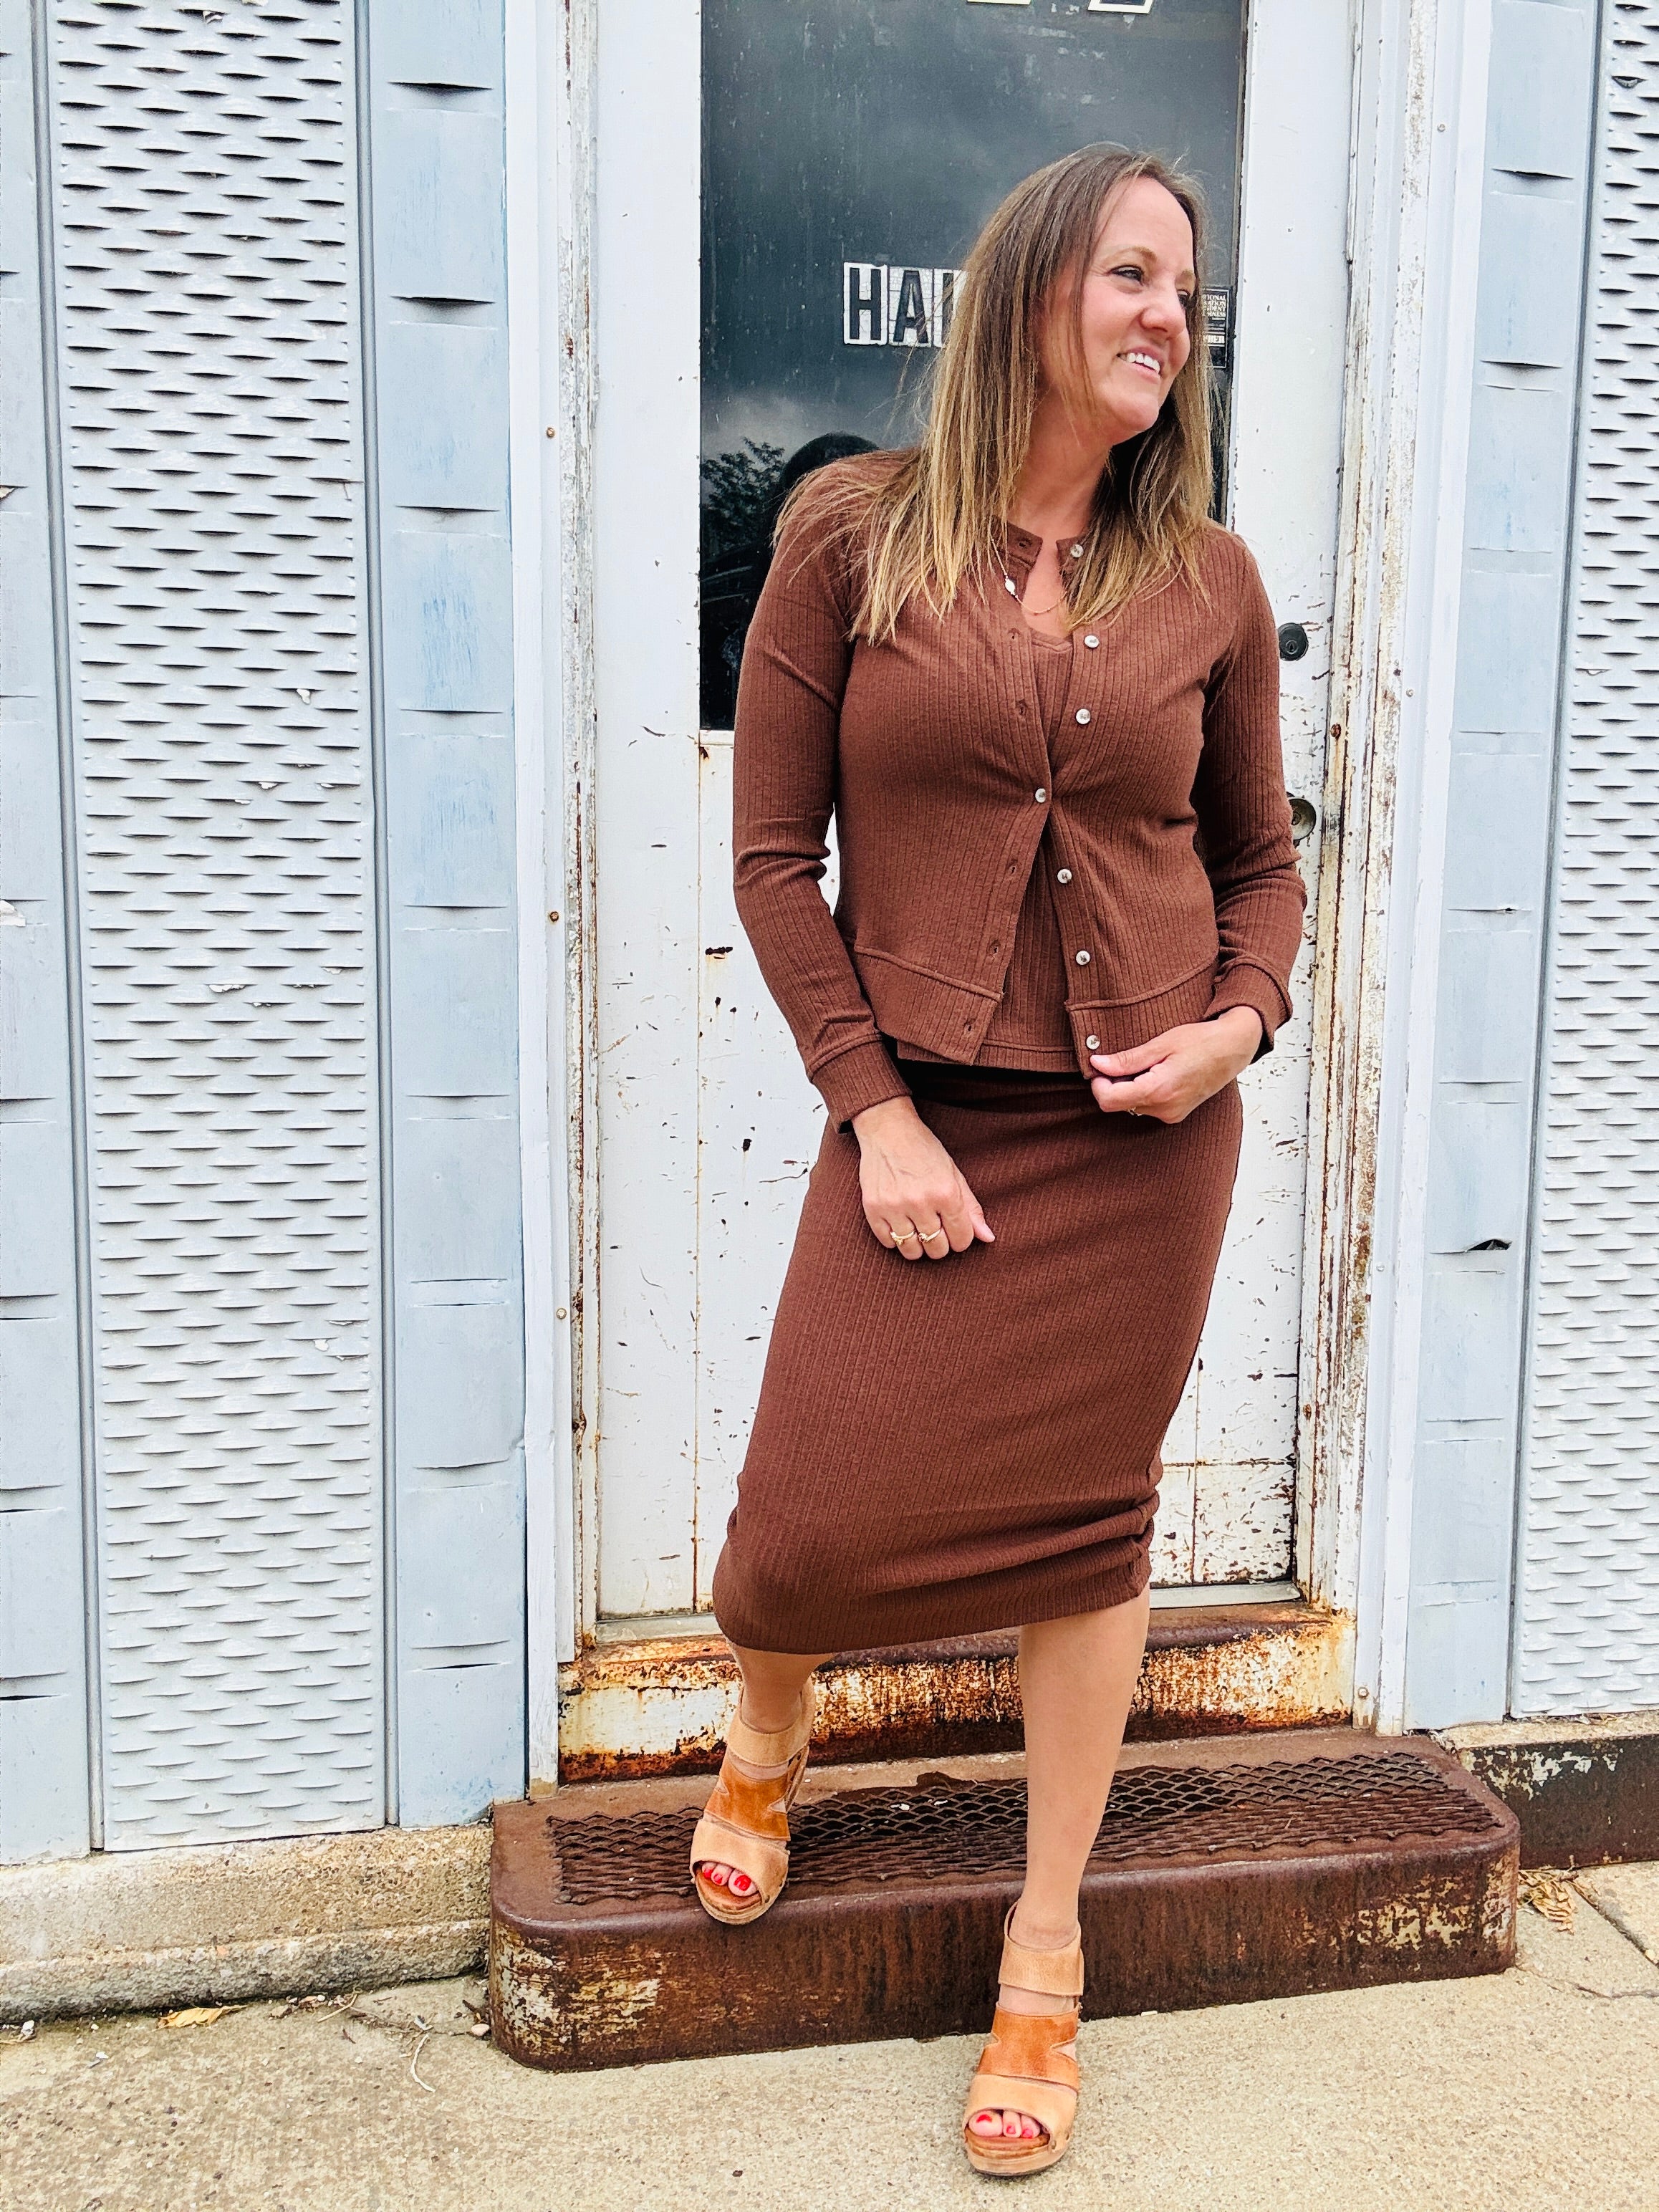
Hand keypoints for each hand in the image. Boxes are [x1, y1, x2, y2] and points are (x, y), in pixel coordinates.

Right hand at [850, 1097, 994, 1259]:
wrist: (888, 1130)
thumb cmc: (925, 1151)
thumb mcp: (954, 1174)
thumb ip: (971, 1208)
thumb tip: (988, 1238)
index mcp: (946, 1193)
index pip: (962, 1239)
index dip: (962, 1239)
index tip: (955, 1231)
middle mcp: (920, 1202)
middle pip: (937, 1249)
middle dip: (941, 1245)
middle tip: (936, 1230)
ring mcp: (894, 1206)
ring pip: (911, 1251)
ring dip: (918, 1246)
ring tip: (918, 1230)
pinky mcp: (873, 1208)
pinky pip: (888, 1242)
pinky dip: (895, 1239)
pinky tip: (900, 1223)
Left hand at [1089, 1008, 1261, 1123]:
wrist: (1233, 1048)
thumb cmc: (1202, 1041)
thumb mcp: (1161, 1044)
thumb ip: (1127, 1060)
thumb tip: (1097, 1064)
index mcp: (1159, 1091)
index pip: (1109, 1100)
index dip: (1098, 1083)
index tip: (1100, 1066)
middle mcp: (1165, 1109)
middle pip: (1119, 1104)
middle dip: (1114, 1083)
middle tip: (1126, 1061)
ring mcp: (1172, 1115)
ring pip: (1132, 1106)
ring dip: (1129, 1087)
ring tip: (1149, 1065)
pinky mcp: (1176, 1115)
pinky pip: (1147, 1107)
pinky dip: (1143, 1092)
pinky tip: (1157, 1074)